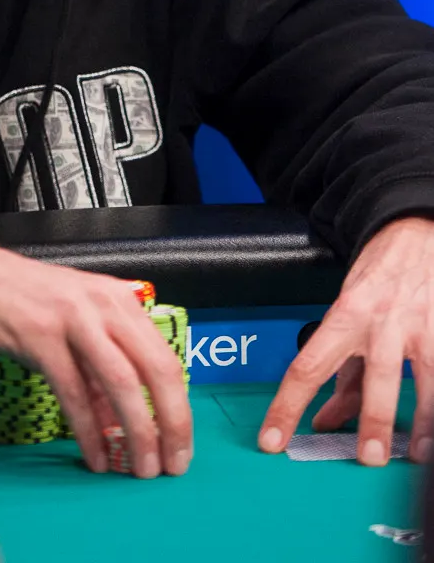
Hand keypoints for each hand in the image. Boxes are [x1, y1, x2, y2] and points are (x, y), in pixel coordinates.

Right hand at [0, 222, 191, 478]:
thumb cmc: (13, 293)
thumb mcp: (69, 315)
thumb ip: (97, 357)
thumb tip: (120, 415)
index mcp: (115, 297)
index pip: (163, 357)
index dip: (179, 407)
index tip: (180, 443)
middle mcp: (101, 303)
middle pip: (154, 370)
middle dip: (170, 424)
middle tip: (170, 465)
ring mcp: (71, 318)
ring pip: (120, 382)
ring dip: (137, 432)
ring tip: (139, 468)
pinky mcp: (38, 335)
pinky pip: (74, 392)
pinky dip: (89, 431)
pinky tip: (94, 455)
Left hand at [258, 216, 433, 465]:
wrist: (411, 232)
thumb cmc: (377, 278)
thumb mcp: (346, 314)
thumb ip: (340, 372)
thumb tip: (323, 420)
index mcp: (344, 316)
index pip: (306, 367)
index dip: (287, 407)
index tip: (272, 440)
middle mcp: (381, 319)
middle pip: (376, 374)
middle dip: (373, 418)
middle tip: (369, 457)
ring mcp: (419, 323)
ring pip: (425, 377)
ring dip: (422, 420)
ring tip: (415, 454)